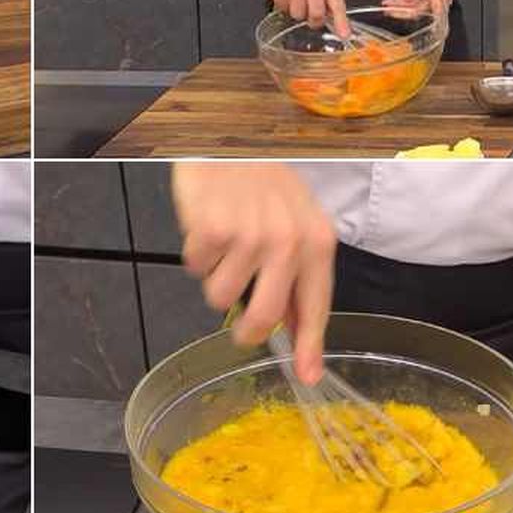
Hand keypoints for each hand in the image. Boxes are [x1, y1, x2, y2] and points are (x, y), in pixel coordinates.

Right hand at [171, 162, 336, 383]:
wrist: (229, 138)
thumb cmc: (263, 179)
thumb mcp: (296, 220)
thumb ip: (299, 274)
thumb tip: (296, 328)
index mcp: (316, 240)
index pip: (315, 305)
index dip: (310, 346)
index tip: (307, 375)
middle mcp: (287, 240)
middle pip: (266, 315)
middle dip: (249, 333)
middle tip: (242, 330)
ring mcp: (250, 235)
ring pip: (223, 296)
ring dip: (216, 280)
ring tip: (223, 248)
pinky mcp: (213, 228)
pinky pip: (197, 267)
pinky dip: (196, 254)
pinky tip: (207, 226)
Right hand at [255, 0, 348, 35]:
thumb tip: (332, 13)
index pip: (336, 3)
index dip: (341, 22)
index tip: (344, 35)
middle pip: (316, 14)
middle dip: (314, 21)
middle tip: (312, 18)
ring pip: (298, 14)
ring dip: (297, 12)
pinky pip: (283, 9)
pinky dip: (284, 5)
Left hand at [387, 0, 459, 16]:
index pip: (418, 10)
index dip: (402, 11)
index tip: (389, 8)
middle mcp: (439, 2)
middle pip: (416, 13)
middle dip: (399, 10)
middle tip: (386, 5)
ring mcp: (437, 4)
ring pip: (416, 12)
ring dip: (401, 8)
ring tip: (389, 2)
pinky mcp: (433, 3)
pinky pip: (419, 8)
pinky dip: (406, 5)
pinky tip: (397, 1)